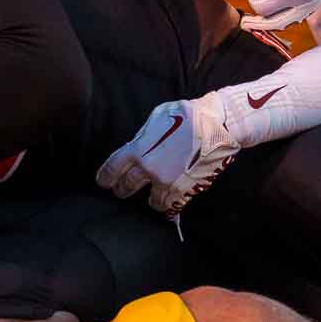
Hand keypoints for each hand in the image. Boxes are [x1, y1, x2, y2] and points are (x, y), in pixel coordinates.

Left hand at [96, 95, 238, 214]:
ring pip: (150, 202)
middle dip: (122, 189)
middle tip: (122, 189)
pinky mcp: (184, 191)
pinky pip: (171, 206)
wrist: (217, 125)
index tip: (104, 182)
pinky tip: (169, 200)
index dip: (105, 177)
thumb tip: (137, 146)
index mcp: (138, 149)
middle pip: (126, 187)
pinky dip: (169, 204)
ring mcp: (167, 182)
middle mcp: (149, 169)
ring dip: (149, 199)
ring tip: (151, 196)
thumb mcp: (157, 117)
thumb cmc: (187, 116)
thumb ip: (143, 136)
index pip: (112, 169)